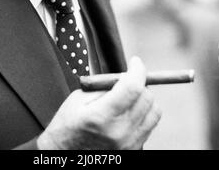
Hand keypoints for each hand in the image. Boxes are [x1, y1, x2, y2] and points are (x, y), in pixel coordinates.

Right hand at [37, 56, 160, 149]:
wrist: (64, 157)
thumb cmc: (67, 126)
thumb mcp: (79, 99)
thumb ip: (104, 86)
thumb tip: (126, 75)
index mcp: (102, 116)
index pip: (132, 87)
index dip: (137, 69)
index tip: (135, 62)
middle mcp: (120, 132)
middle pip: (146, 97)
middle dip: (139, 82)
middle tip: (127, 80)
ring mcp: (129, 144)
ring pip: (154, 112)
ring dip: (144, 99)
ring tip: (129, 97)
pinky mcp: (134, 150)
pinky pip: (150, 126)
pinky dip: (143, 114)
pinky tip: (128, 113)